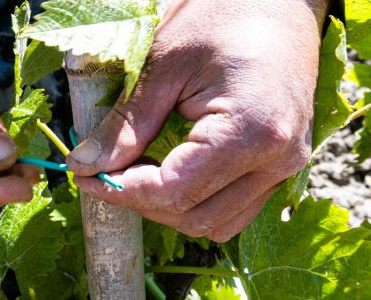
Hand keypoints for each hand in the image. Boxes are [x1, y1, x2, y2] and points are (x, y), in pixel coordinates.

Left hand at [66, 0, 327, 241]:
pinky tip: (170, 171)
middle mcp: (277, 160)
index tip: (84, 175)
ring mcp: (286, 166)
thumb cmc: (224, 14)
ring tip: (135, 171)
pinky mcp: (283, 165)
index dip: (120, 190)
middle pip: (194, 216)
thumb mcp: (165, 62)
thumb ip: (127, 123)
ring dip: (168, 208)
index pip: (173, 191)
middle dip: (140, 201)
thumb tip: (87, 164)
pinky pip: (235, 208)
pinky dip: (198, 202)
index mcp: (251, 132)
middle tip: (102, 171)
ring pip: (216, 223)